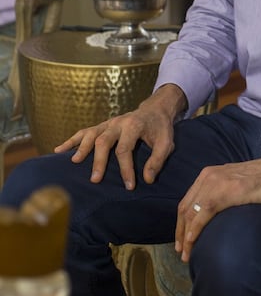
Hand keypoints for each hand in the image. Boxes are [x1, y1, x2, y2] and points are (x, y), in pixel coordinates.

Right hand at [54, 83, 187, 189]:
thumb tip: (147, 179)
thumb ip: (158, 160)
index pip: (126, 148)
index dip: (126, 168)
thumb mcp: (167, 143)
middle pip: (104, 140)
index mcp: (134, 125)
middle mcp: (118, 122)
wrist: (155, 110)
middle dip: (99, 160)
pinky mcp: (102, 126)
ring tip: (75, 162)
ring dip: (82, 147)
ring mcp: (108, 123)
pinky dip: (71, 140)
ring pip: (91, 134)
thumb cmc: (160, 128)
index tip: (129, 186)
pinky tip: (59, 150)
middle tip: (95, 180)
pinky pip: (84, 132)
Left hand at [174, 146, 260, 261]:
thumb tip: (212, 214)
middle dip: (180, 233)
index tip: (182, 241)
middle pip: (185, 208)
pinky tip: (194, 241)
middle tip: (182, 252)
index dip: (181, 224)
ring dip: (186, 236)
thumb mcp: (236, 184)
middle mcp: (210, 176)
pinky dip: (195, 229)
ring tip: (187, 254)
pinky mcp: (229, 190)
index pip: (187, 201)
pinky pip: (205, 212)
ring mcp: (218, 182)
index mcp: (210, 173)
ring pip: (192, 212)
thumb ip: (222, 193)